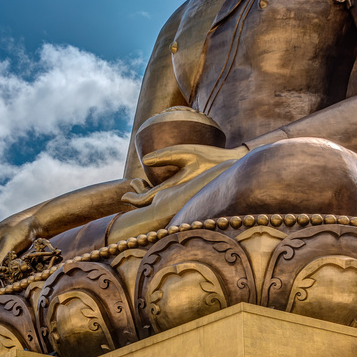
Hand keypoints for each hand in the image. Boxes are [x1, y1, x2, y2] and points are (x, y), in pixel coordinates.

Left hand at [121, 144, 246, 207]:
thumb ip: (165, 155)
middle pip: (152, 203)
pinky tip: (154, 184)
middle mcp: (177, 197)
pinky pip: (168, 195)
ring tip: (137, 183)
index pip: (148, 199)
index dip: (134, 198)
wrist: (232, 167)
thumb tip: (145, 160)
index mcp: (174, 190)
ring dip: (148, 193)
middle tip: (130, 187)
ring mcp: (181, 196)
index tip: (123, 195)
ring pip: (159, 200)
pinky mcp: (186, 193)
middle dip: (139, 196)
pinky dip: (158, 191)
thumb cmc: (209, 157)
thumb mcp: (186, 152)